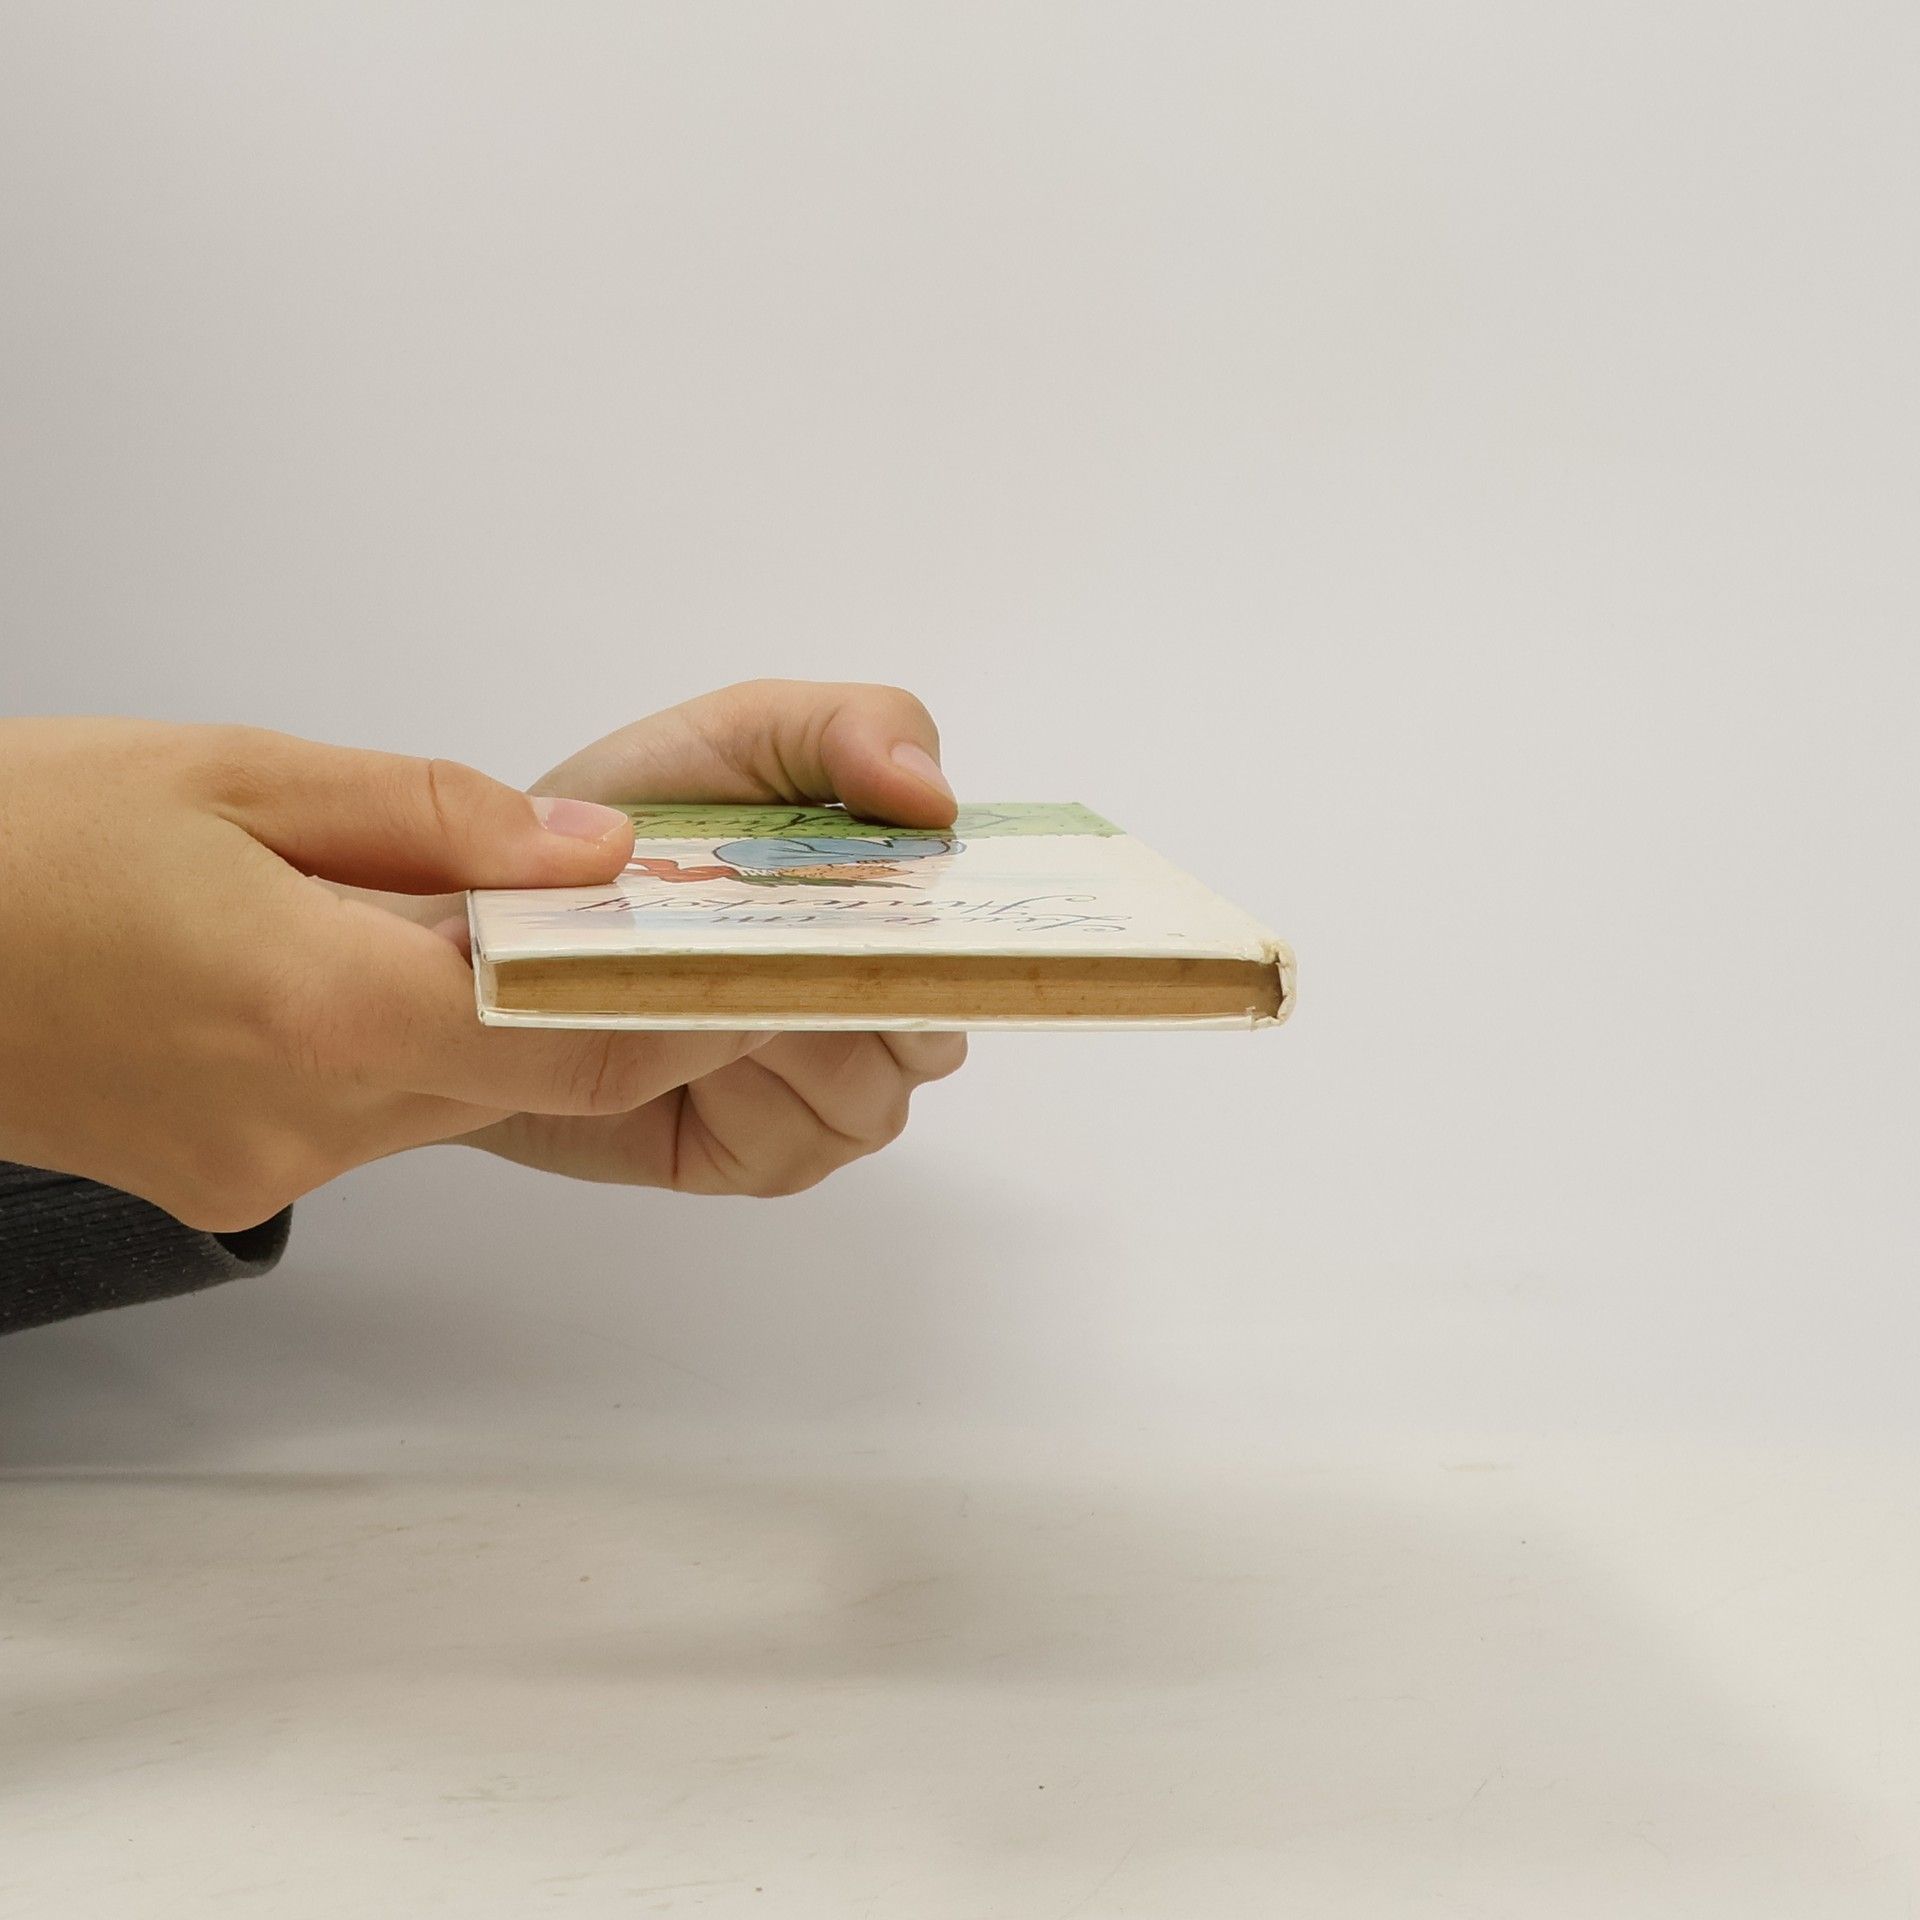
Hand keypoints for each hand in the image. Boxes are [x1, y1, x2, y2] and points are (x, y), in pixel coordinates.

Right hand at [0, 718, 774, 1228]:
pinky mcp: (231, 1178)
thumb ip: (440, 819)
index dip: (680, 1008)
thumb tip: (594, 854)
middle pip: (529, 1077)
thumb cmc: (17, 839)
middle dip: (595, 1002)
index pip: (575, 1044)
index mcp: (319, 1010)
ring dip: (488, 1014)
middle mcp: (306, 1121)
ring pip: (453, 1093)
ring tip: (460, 908)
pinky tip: (348, 960)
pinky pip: (374, 1113)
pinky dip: (402, 1040)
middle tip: (640, 916)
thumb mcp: (238, 774)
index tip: (748, 962)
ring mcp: (265, 1166)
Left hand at [454, 680, 969, 1196]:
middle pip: (936, 1026)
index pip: (984, 933)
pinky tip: (673, 1046)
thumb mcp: (741, 735)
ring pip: (873, 1094)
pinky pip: (794, 1143)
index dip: (966, 927)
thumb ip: (851, 728)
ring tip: (691, 979)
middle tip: (758, 935)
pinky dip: (735, 1094)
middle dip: (853, 984)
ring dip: (780, 1036)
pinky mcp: (759, 1153)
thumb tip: (936, 799)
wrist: (492, 918)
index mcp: (896, 903)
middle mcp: (879, 1001)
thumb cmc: (628, 820)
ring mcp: (828, 1089)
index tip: (913, 908)